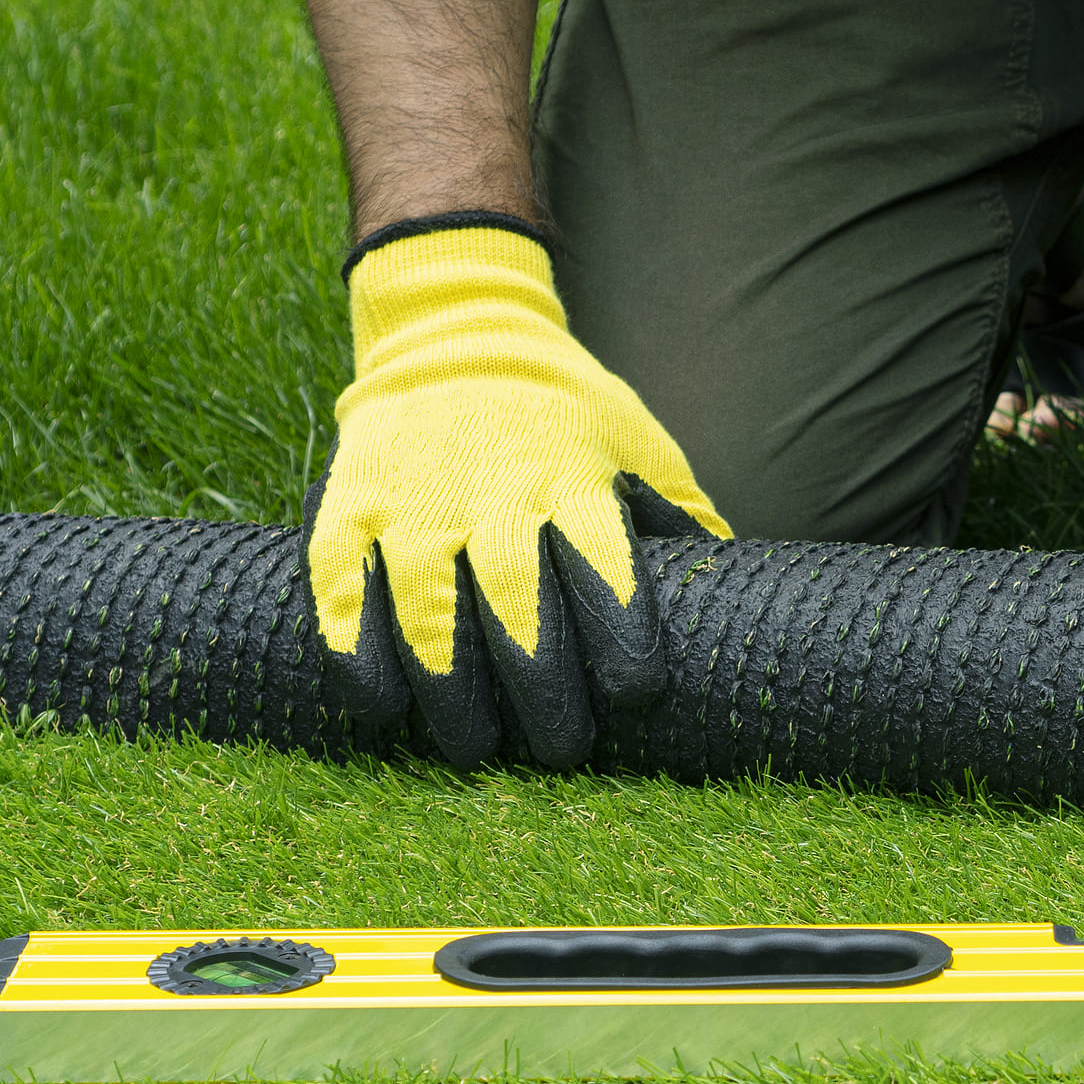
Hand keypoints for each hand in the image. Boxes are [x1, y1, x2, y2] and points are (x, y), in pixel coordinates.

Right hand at [305, 221, 729, 766]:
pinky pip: (346, 585)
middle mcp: (494, 492)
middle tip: (561, 750)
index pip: (604, 566)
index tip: (636, 695)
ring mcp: (416, 499)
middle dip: (541, 685)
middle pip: (518, 600)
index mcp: (575, 481)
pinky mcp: (353, 505)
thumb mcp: (640, 448)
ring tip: (473, 749)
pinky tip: (383, 707)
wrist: (458, 333)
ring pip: (428, 606)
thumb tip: (737, 599)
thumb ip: (680, 522)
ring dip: (451, 688)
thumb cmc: (570, 418)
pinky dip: (358, 650)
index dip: (620, 633)